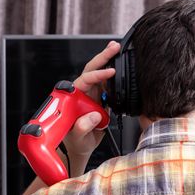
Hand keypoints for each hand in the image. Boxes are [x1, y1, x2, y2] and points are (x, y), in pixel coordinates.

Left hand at [62, 41, 119, 156]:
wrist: (80, 147)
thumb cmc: (75, 141)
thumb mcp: (77, 137)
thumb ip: (82, 127)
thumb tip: (93, 115)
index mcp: (73, 98)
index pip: (84, 80)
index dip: (97, 74)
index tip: (110, 72)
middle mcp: (82, 93)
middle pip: (91, 69)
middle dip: (103, 56)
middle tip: (114, 47)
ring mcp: (91, 94)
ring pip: (99, 73)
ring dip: (108, 61)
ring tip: (117, 49)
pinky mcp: (100, 97)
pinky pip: (107, 83)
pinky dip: (115, 73)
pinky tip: (121, 65)